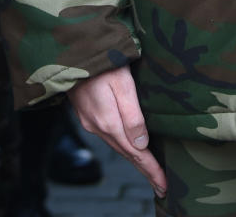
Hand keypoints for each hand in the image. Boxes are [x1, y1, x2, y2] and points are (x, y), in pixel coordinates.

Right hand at [69, 66, 166, 199]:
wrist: (72, 50)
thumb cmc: (102, 61)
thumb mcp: (122, 84)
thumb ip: (132, 115)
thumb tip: (142, 144)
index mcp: (109, 122)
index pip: (135, 153)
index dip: (150, 169)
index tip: (164, 185)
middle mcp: (98, 126)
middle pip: (126, 153)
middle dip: (144, 169)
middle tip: (161, 185)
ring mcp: (90, 121)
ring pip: (117, 146)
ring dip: (134, 159)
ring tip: (149, 171)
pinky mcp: (87, 114)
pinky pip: (109, 136)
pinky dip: (122, 146)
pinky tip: (130, 147)